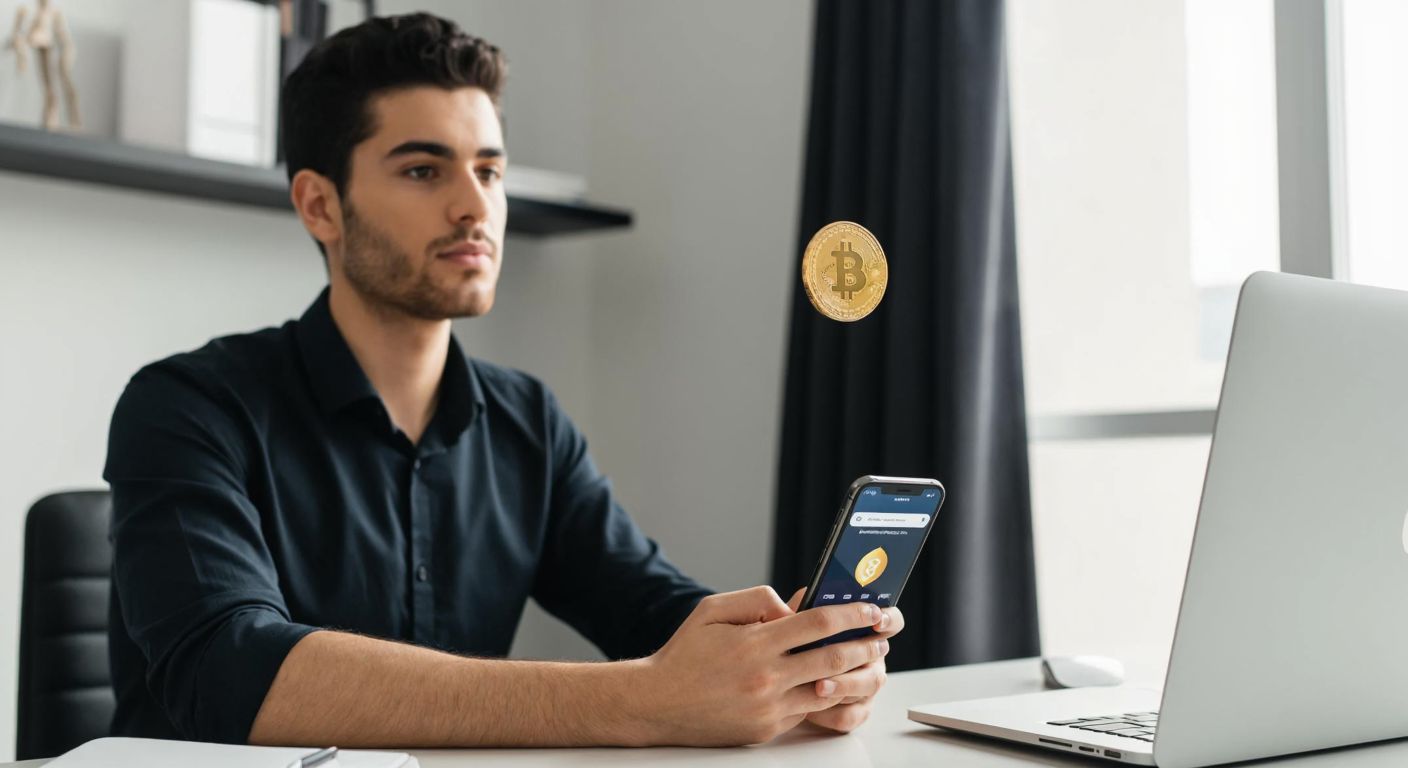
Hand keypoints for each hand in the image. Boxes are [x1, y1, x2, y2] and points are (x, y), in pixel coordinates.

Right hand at [632, 586, 892, 745]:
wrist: (658, 703)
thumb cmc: (686, 653)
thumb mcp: (713, 609)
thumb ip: (757, 598)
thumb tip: (794, 608)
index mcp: (755, 643)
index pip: (818, 623)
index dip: (851, 614)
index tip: (871, 609)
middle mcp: (766, 677)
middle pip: (833, 658)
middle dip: (865, 645)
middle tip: (882, 637)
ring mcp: (768, 708)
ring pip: (827, 690)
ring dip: (854, 675)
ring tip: (869, 662)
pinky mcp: (767, 729)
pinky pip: (806, 711)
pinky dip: (826, 697)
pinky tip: (836, 684)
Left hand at [784, 588, 903, 733]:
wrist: (778, 678)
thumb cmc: (792, 643)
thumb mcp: (795, 619)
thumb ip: (805, 605)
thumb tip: (807, 598)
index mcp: (864, 631)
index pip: (892, 620)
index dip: (889, 619)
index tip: (876, 619)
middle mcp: (872, 657)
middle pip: (879, 656)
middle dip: (859, 656)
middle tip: (838, 656)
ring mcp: (866, 685)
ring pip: (867, 686)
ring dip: (844, 686)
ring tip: (818, 685)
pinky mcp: (855, 711)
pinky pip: (850, 716)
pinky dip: (831, 713)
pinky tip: (810, 708)